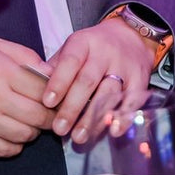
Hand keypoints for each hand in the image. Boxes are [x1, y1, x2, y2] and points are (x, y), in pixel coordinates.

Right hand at [0, 37, 53, 157]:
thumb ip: (24, 56)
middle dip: (51, 116)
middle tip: (51, 112)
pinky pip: (4, 150)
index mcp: (2, 72)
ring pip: (24, 135)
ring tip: (30, 121)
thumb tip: (49, 71)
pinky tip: (13, 133)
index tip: (59, 95)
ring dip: (34, 130)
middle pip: (39, 116)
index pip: (44, 89)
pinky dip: (15, 145)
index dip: (57, 94)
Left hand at [41, 17, 154, 144]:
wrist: (131, 37)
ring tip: (79, 137)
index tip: (47, 103)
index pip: (70, 61)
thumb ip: (55, 67)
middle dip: (72, 107)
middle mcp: (105, 54)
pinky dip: (124, 117)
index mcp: (84, 43)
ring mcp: (124, 67)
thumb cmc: (93, 49)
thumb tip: (34, 86)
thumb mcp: (73, 48)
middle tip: (59, 129)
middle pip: (88, 81)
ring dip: (93, 117)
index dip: (59, 82)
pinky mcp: (140, 80)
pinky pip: (132, 100)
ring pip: (109, 93)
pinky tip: (113, 131)